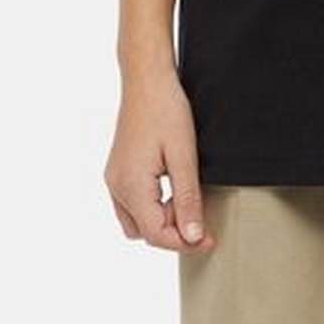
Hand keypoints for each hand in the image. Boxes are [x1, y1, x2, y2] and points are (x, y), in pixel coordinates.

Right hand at [105, 65, 214, 250]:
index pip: (157, 235)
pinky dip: (152, 207)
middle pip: (145, 232)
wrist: (146, 80)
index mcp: (131, 186)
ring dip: (161, 220)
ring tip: (186, 199)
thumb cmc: (166, 111)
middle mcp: (116, 186)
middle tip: (200, 215)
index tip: (210, 239)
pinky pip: (132, 204)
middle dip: (173, 231)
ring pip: (136, 221)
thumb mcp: (184, 157)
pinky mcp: (117, 170)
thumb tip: (192, 236)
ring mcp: (113, 179)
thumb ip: (188, 200)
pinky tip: (172, 190)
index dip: (185, 243)